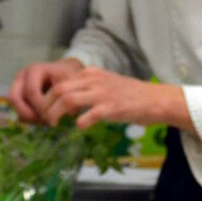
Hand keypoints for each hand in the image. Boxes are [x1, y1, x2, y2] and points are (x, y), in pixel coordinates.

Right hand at [8, 58, 82, 121]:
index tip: (54, 117)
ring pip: (14, 106)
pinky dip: (29, 118)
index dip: (40, 107)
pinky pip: (17, 110)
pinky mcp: (17, 95)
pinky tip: (44, 119)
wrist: (63, 73)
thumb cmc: (68, 77)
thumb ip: (70, 95)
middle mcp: (22, 75)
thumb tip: (71, 113)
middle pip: (14, 98)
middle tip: (45, 122)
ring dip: (28, 117)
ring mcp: (17, 85)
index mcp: (34, 70)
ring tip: (46, 121)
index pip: (31, 91)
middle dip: (28, 113)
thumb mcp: (71, 83)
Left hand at [42, 66, 180, 128]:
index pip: (60, 81)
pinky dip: (79, 123)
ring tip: (54, 124)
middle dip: (46, 106)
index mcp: (91, 73)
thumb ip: (87, 89)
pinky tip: (80, 127)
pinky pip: (88, 116)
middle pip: (58, 89)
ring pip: (68, 99)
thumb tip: (68, 103)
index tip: (46, 110)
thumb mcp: (106, 84)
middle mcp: (94, 80)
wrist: (156, 99)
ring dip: (56, 114)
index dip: (48, 97)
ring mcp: (103, 93)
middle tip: (45, 119)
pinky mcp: (112, 108)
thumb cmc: (132, 95)